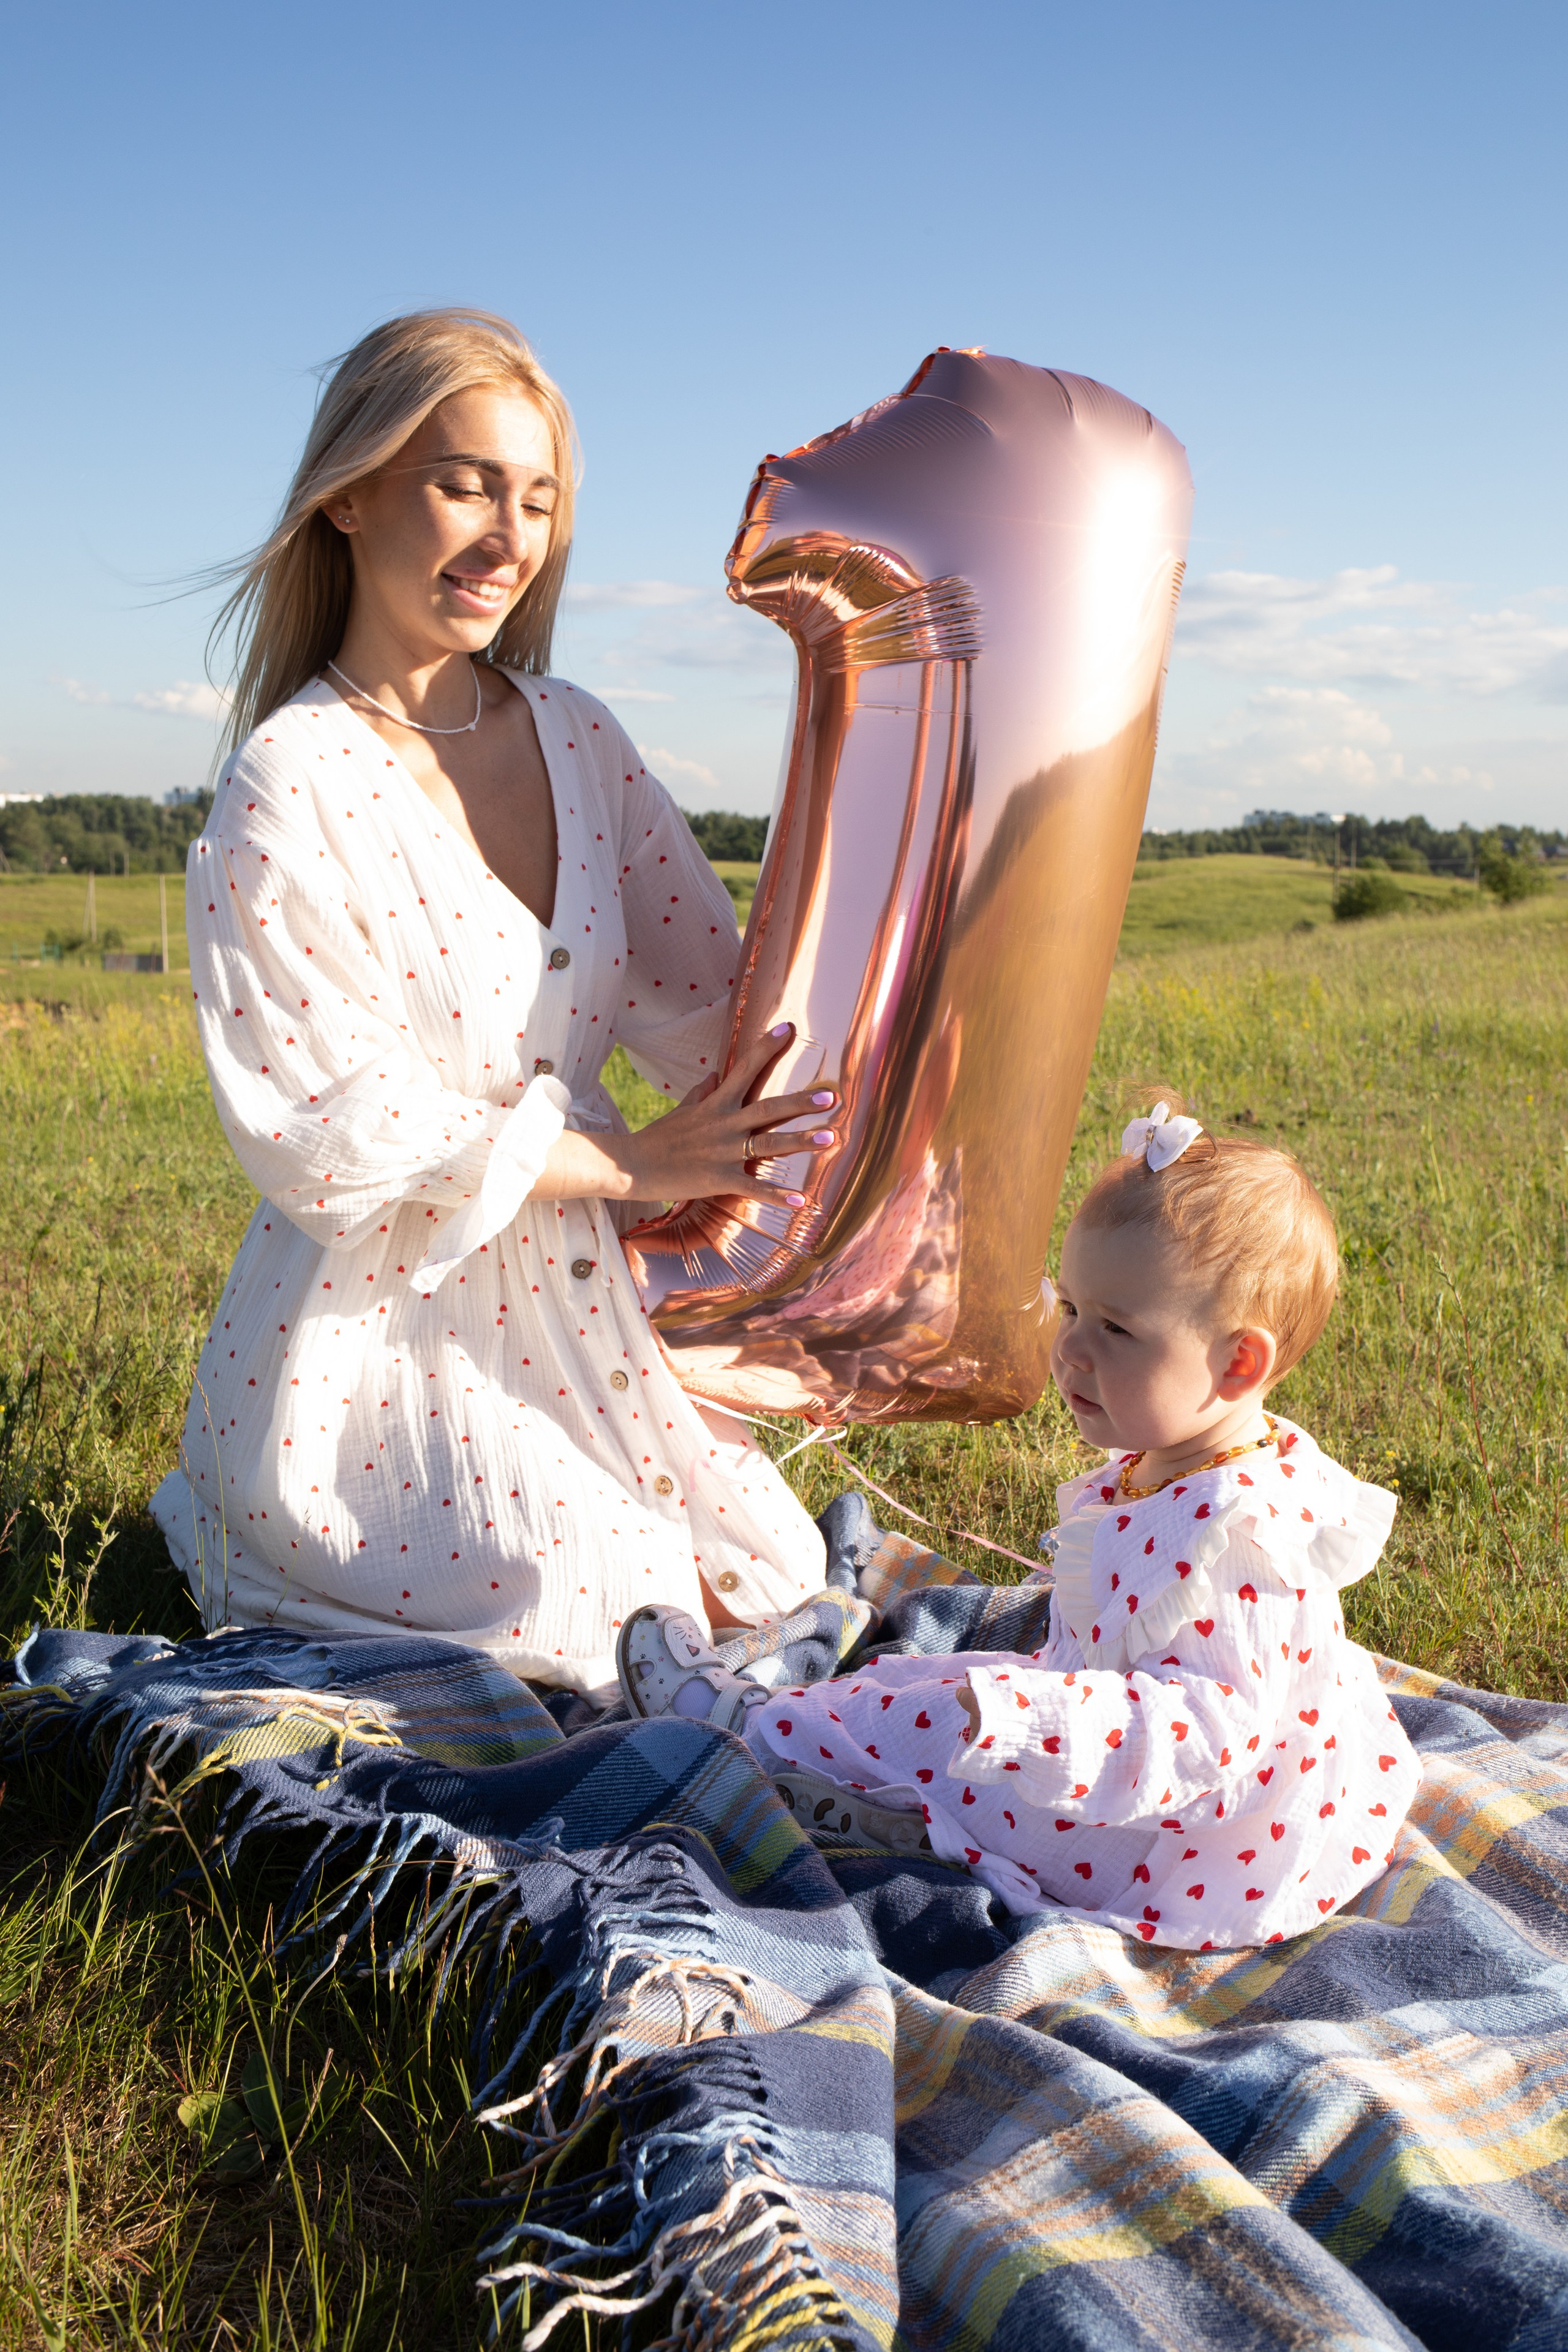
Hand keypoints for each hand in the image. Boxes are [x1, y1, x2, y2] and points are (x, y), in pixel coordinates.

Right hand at [616, 1024, 837, 1207]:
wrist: (631, 1166)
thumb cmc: (658, 1138)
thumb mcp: (682, 1110)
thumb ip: (701, 1091)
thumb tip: (715, 1072)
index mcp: (716, 1103)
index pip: (745, 1068)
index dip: (767, 1048)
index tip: (788, 1029)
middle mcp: (724, 1123)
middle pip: (768, 1109)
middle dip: (800, 1102)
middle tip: (830, 1096)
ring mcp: (723, 1152)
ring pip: (769, 1144)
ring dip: (801, 1142)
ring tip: (830, 1138)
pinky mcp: (720, 1180)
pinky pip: (754, 1187)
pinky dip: (779, 1195)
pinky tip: (803, 1201)